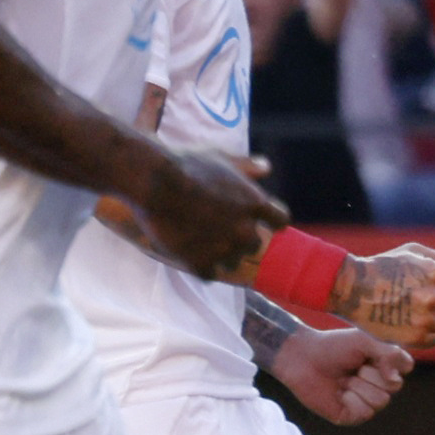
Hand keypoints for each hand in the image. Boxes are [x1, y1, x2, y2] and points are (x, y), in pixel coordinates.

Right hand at [121, 145, 288, 279]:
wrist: (154, 183)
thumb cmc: (187, 165)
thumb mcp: (221, 159)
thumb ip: (247, 166)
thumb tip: (265, 167)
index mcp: (255, 204)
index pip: (280, 220)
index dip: (269, 220)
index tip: (259, 220)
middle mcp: (245, 231)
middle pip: (253, 244)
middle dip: (239, 237)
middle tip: (217, 228)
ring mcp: (224, 250)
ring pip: (232, 262)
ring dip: (220, 254)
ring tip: (199, 240)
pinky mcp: (201, 264)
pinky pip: (209, 275)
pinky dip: (200, 266)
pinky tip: (189, 254)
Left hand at [268, 324, 414, 423]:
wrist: (303, 358)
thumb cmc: (332, 346)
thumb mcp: (364, 341)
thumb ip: (388, 354)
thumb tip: (395, 379)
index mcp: (382, 365)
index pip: (405, 368)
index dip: (392, 363)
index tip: (373, 354)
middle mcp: (376, 384)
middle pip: (394, 387)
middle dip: (371, 374)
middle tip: (352, 367)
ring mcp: (364, 401)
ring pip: (380, 402)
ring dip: (359, 387)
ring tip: (343, 380)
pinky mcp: (350, 416)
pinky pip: (364, 413)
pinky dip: (351, 400)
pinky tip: (339, 393)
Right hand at [331, 240, 434, 347]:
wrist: (353, 291)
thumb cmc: (382, 267)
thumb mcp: (410, 251)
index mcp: (434, 273)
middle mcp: (431, 297)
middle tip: (425, 299)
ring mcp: (423, 320)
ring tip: (415, 311)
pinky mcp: (414, 338)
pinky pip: (434, 338)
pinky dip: (427, 333)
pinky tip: (413, 324)